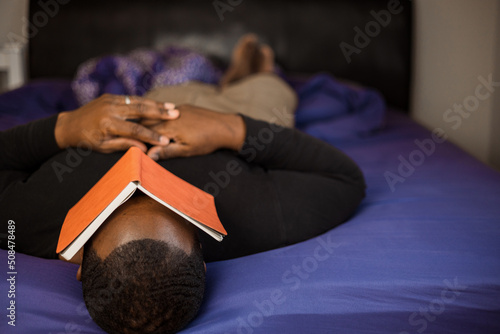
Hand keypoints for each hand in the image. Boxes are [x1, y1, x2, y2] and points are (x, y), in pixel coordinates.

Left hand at [54, 94, 178, 152]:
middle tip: (176, 114)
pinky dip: (146, 101)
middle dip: (159, 112)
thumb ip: (124, 145)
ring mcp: (110, 100)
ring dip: (156, 104)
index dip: (152, 135)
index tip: (166, 140)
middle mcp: (110, 109)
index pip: (135, 130)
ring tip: (172, 107)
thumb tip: (144, 149)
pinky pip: (132, 98)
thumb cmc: (87, 140)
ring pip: (138, 101)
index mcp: (107, 123)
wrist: (69, 125)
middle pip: (140, 110)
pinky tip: (158, 104)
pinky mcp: (111, 96)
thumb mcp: (104, 147)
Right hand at [145, 105, 245, 159]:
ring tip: (147, 132)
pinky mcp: (186, 107)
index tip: (134, 146)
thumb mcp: (187, 151)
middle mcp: (171, 115)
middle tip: (135, 139)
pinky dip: (162, 118)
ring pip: (159, 116)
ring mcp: (179, 110)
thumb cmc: (207, 141)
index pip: (147, 132)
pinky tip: (163, 125)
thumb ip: (167, 152)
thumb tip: (148, 155)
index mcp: (169, 127)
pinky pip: (169, 113)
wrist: (226, 127)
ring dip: (152, 123)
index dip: (140, 139)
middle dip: (142, 129)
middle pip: (149, 121)